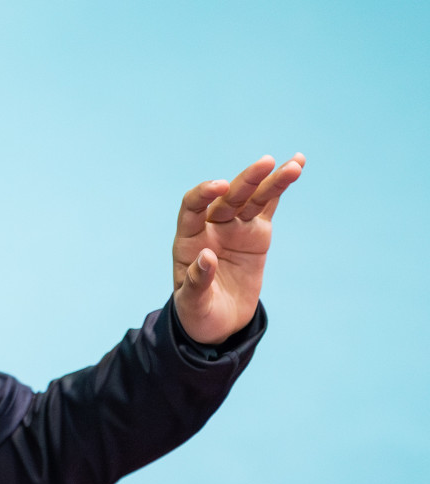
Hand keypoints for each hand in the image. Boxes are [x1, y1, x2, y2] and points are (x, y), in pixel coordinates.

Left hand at [173, 153, 305, 344]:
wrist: (217, 320)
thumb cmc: (198, 310)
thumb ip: (198, 281)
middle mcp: (211, 226)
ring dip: (272, 180)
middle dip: (246, 180)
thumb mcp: (193, 302)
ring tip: (294, 164)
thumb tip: (207, 256)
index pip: (192, 207)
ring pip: (253, 199)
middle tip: (265, 163)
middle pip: (228, 197)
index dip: (204, 194)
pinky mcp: (256, 233)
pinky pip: (268, 206)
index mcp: (188, 239)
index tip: (220, 186)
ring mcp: (235, 227)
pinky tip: (295, 166)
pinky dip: (280, 188)